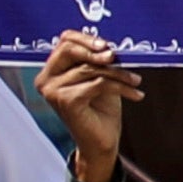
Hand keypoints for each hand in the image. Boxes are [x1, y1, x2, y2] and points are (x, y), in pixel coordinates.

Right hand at [39, 32, 139, 181]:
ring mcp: (53, 91)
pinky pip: (98, 83)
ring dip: (119, 73)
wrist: (101, 143)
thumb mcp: (100, 79)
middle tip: (118, 57)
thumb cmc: (100, 110)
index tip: (108, 45)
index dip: (86, 38)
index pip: (64, 42)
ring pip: (90, 68)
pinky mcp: (67, 101)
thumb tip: (109, 46)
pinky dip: (121, 86)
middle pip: (69, 50)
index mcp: (51, 71)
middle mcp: (46, 80)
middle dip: (97, 51)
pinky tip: (136, 94)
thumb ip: (98, 62)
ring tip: (136, 81)